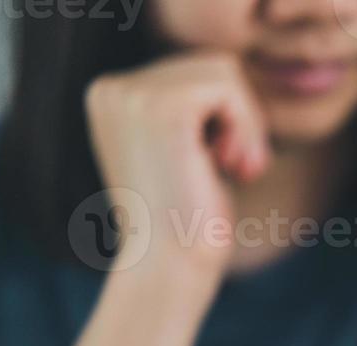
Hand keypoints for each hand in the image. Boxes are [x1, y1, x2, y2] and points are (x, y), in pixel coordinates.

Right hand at [85, 52, 271, 281]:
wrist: (167, 269)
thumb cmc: (186, 224)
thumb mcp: (185, 153)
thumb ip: (194, 113)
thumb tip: (230, 78)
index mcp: (109, 97)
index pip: (191, 71)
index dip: (224, 116)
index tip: (223, 164)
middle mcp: (111, 88)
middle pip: (211, 64)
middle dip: (239, 117)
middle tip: (238, 168)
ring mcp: (132, 95)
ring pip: (224, 71)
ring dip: (246, 122)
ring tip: (237, 167)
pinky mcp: (163, 109)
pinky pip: (229, 88)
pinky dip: (247, 127)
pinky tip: (235, 166)